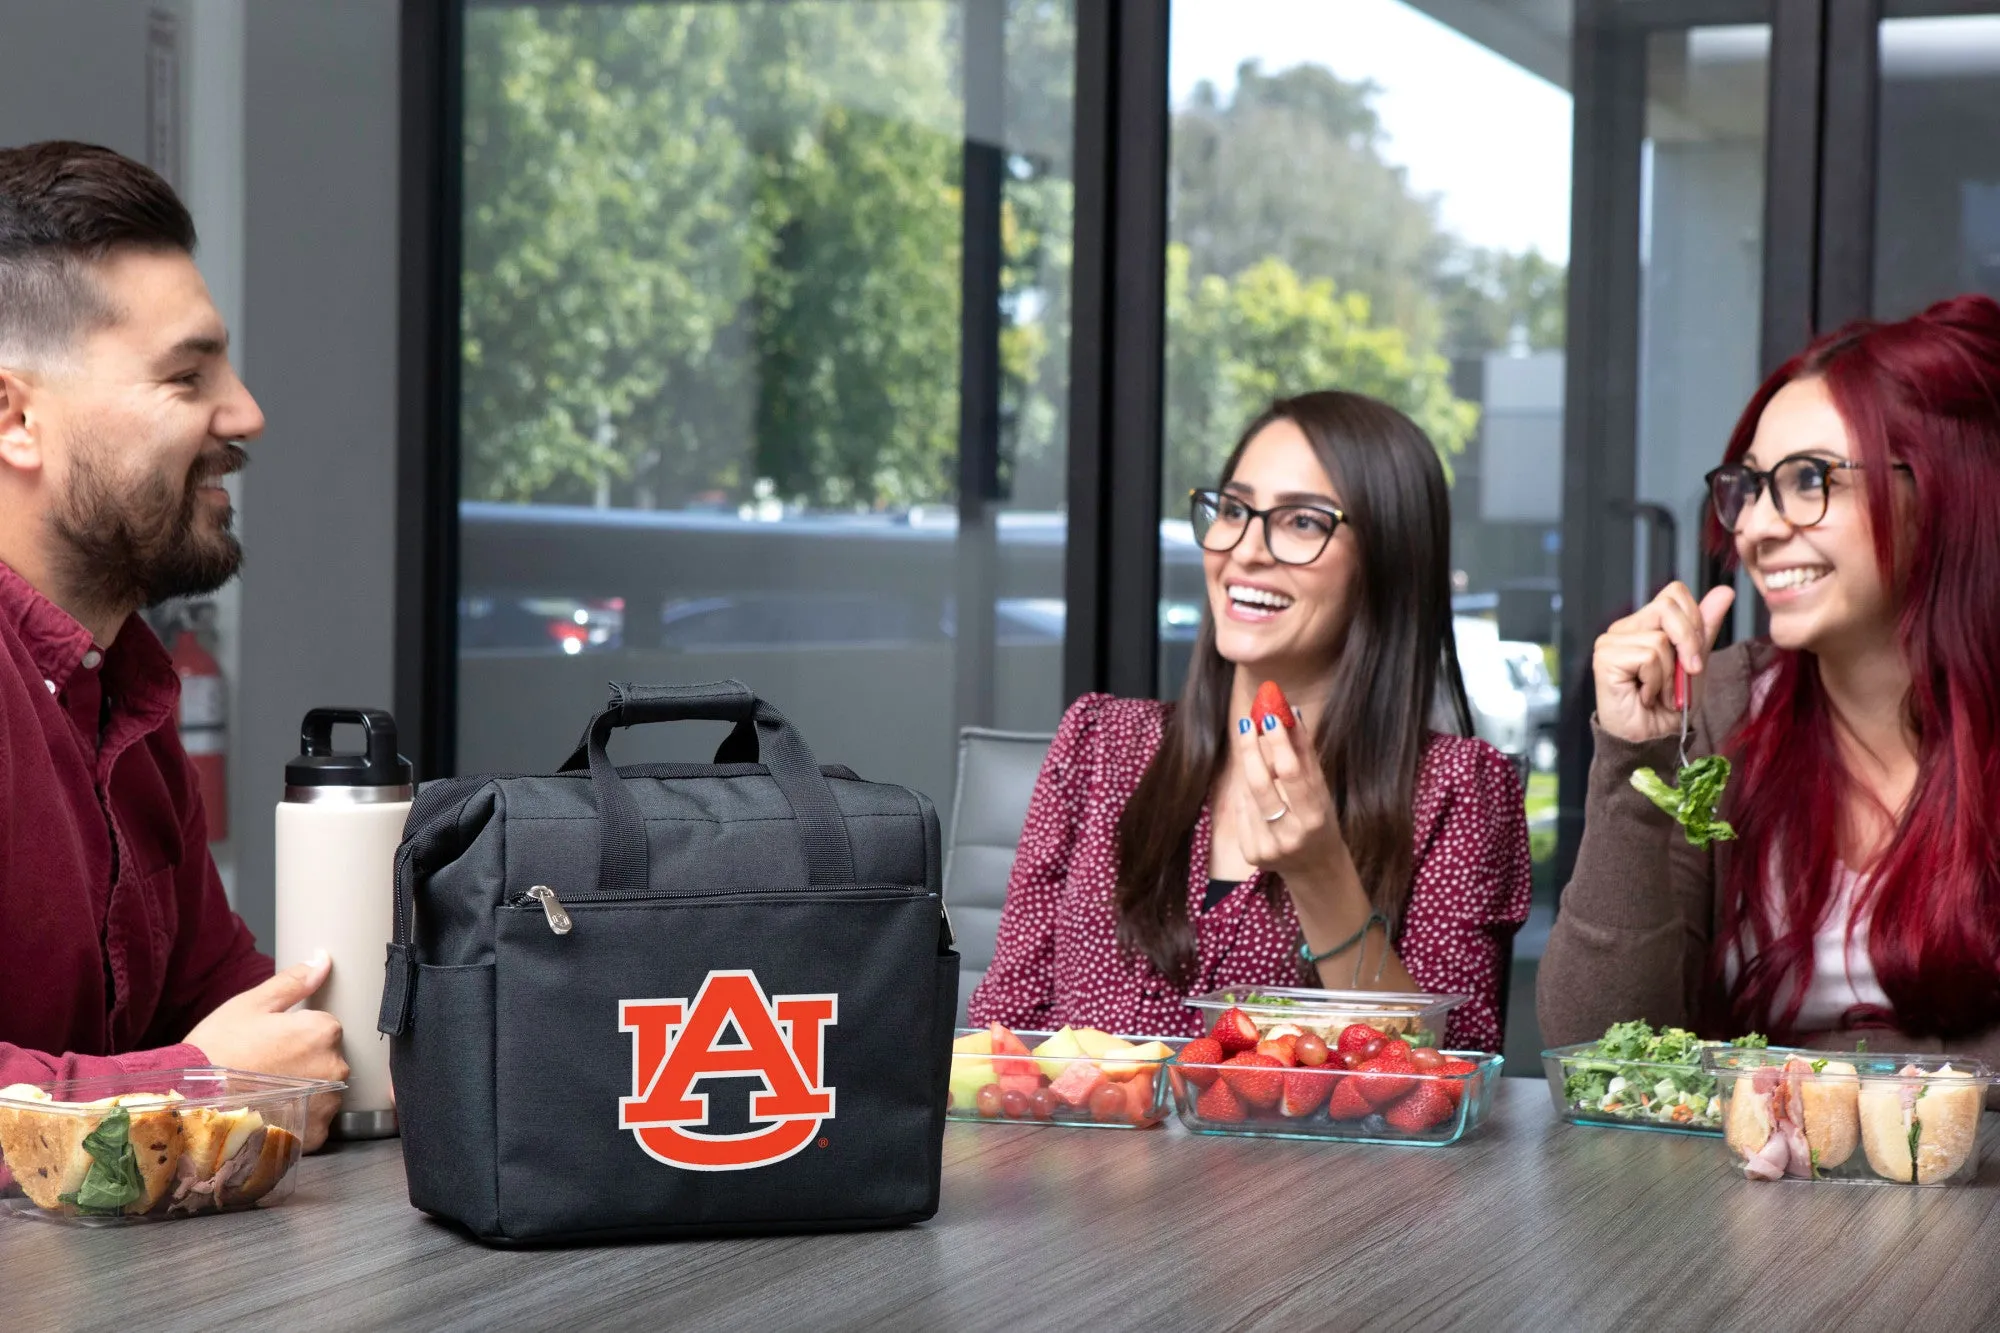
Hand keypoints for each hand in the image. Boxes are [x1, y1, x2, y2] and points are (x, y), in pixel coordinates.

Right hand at [184, 953, 347, 1151]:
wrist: (189, 1104)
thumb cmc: (217, 1051)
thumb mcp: (251, 1005)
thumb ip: (294, 982)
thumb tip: (323, 959)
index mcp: (323, 1031)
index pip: (326, 1026)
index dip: (297, 1032)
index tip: (272, 1042)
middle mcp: (335, 1067)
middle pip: (328, 1058)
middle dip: (304, 1061)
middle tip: (265, 1067)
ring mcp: (326, 1104)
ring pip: (324, 1090)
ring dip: (304, 1091)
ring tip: (265, 1092)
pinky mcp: (315, 1134)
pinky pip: (315, 1120)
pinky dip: (297, 1118)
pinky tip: (270, 1112)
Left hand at [1234, 704, 1348, 891]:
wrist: (1315, 868)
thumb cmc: (1319, 820)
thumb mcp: (1320, 791)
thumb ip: (1304, 755)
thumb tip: (1291, 713)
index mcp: (1314, 818)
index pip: (1291, 773)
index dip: (1278, 744)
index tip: (1269, 717)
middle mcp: (1290, 835)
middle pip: (1261, 784)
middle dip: (1251, 750)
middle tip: (1247, 723)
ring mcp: (1268, 847)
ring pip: (1248, 795)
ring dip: (1252, 774)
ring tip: (1262, 765)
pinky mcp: (1251, 854)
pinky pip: (1242, 811)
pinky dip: (1248, 798)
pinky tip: (1260, 800)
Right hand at [1592, 582, 1735, 744]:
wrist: (1653, 739)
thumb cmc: (1670, 706)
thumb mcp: (1695, 662)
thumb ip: (1704, 627)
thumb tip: (1723, 591)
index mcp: (1643, 624)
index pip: (1673, 594)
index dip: (1693, 620)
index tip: (1696, 655)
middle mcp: (1623, 628)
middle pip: (1667, 607)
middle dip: (1689, 642)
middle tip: (1688, 672)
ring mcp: (1610, 642)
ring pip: (1660, 639)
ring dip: (1670, 674)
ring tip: (1659, 692)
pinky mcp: (1605, 658)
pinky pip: (1648, 657)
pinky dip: (1656, 681)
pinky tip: (1644, 695)